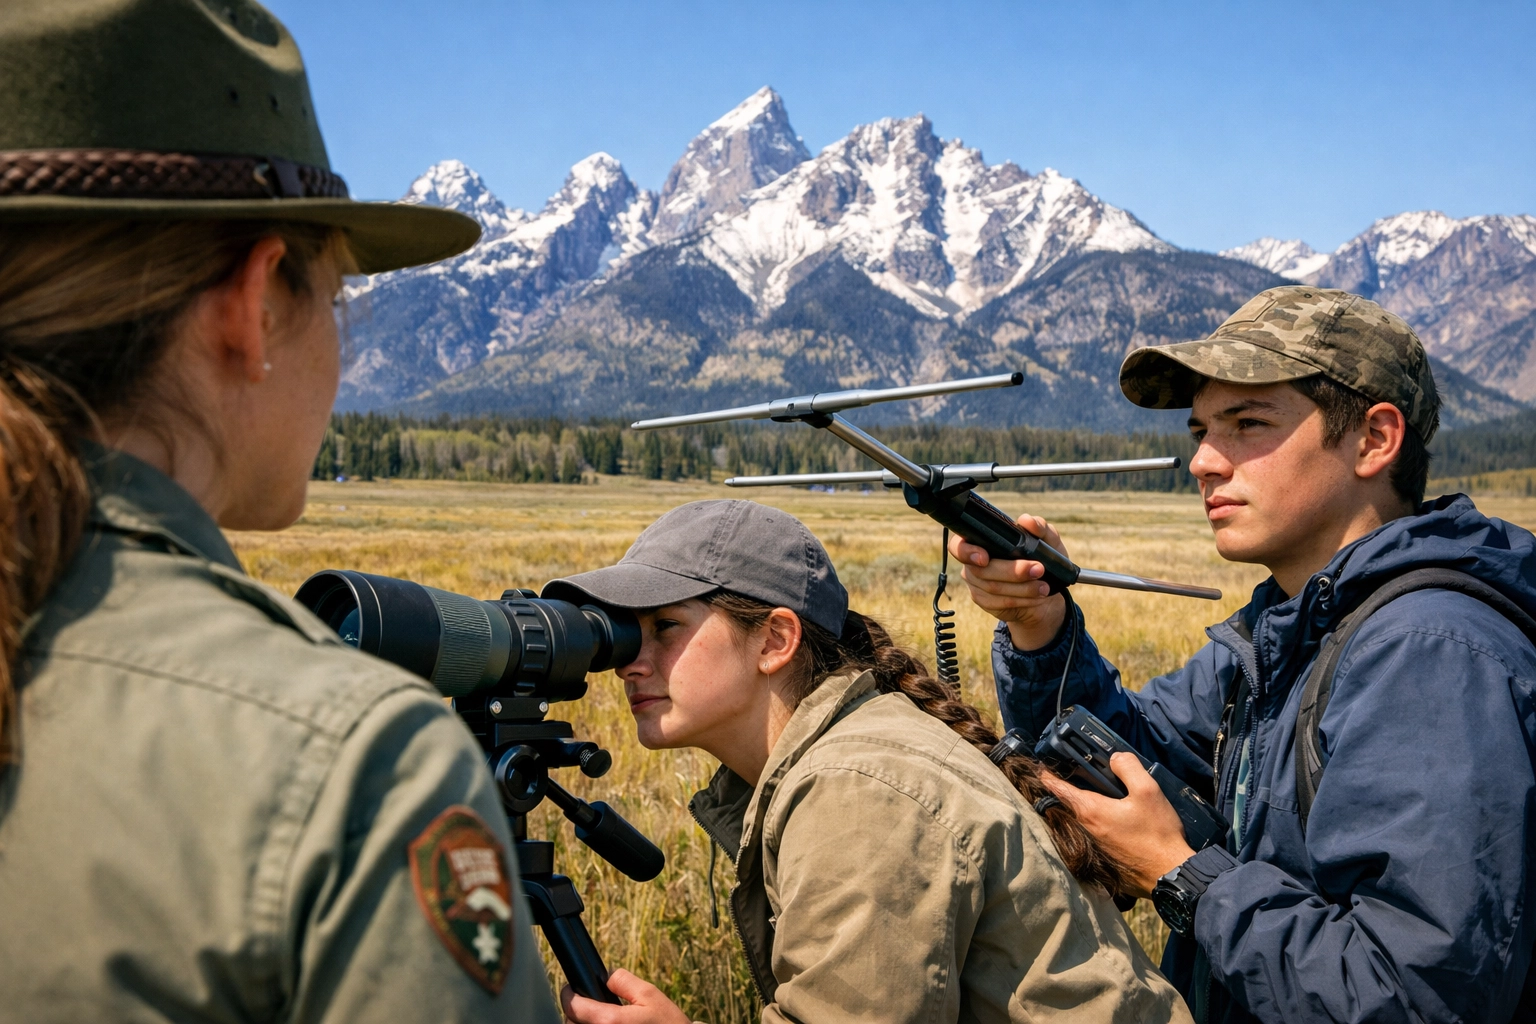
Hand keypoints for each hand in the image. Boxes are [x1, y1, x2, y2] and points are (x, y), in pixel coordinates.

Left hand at [560, 969, 691, 1023]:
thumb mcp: (649, 994)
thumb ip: (623, 981)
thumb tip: (605, 977)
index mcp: (611, 1022)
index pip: (573, 1007)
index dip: (569, 994)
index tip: (570, 990)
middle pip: (572, 1022)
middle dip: (578, 1011)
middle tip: (590, 1004)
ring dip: (584, 1023)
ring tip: (602, 1018)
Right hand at [948, 514, 1068, 650]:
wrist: (1047, 589)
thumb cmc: (1043, 559)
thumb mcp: (1047, 540)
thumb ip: (1039, 527)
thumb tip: (1026, 521)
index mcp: (981, 541)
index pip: (958, 545)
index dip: (966, 552)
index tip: (984, 558)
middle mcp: (973, 562)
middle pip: (981, 570)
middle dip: (1012, 571)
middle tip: (1038, 569)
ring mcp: (977, 584)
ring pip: (993, 588)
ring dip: (1022, 588)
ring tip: (1043, 586)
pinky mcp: (985, 601)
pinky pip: (998, 603)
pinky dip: (1021, 600)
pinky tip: (1036, 597)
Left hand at [1041, 752, 1194, 898]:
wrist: (1170, 874)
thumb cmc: (1157, 833)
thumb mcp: (1147, 791)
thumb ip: (1128, 767)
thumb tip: (1114, 758)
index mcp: (1090, 811)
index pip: (1057, 789)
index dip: (1047, 775)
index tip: (1042, 766)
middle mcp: (1084, 829)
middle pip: (1065, 804)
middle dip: (1063, 790)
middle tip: (1068, 774)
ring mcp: (1092, 846)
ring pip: (1077, 820)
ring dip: (1078, 807)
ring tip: (1088, 792)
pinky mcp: (1102, 858)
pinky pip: (1089, 834)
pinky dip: (1090, 823)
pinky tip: (1107, 817)